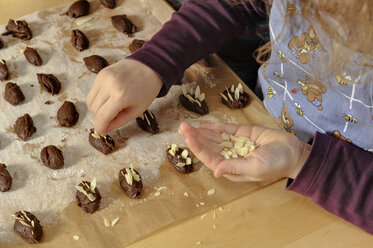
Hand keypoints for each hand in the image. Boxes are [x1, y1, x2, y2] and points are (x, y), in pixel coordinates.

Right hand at [86, 59, 162, 135]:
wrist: (149, 67)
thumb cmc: (146, 90)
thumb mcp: (137, 110)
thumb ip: (119, 122)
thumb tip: (104, 129)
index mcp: (121, 96)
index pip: (102, 117)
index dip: (100, 128)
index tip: (102, 133)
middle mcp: (109, 85)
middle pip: (94, 110)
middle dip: (100, 119)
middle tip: (112, 119)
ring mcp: (103, 77)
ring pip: (90, 101)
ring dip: (97, 109)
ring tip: (111, 109)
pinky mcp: (101, 73)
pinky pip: (93, 92)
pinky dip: (98, 99)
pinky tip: (110, 99)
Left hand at [178, 122, 310, 181]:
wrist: (293, 152)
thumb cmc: (276, 164)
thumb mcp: (255, 168)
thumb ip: (234, 167)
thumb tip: (215, 171)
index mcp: (231, 167)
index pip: (210, 158)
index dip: (198, 148)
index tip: (188, 138)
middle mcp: (230, 156)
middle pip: (209, 146)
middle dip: (195, 137)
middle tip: (182, 127)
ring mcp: (235, 144)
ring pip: (214, 137)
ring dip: (201, 132)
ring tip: (187, 125)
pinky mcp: (242, 133)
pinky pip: (226, 130)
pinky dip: (215, 127)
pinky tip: (203, 125)